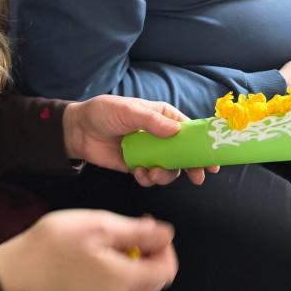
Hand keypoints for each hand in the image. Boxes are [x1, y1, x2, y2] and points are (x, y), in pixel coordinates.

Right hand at [0, 209, 177, 290]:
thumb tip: (167, 234)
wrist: (18, 271)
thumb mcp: (99, 226)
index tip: (147, 226)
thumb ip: (137, 232)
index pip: (167, 269)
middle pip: (156, 278)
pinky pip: (123, 286)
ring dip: (138, 258)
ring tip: (114, 235)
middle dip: (153, 252)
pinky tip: (102, 249)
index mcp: (126, 281)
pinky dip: (123, 267)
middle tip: (133, 227)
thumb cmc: (56, 243)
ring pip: (140, 282)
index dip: (165, 246)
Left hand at [63, 95, 217, 187]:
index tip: (211, 160)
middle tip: (196, 178)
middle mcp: (159, 135)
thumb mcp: (128, 111)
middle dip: (191, 166)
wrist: (78, 131)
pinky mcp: (137, 166)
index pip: (188, 130)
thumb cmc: (104, 112)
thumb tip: (176, 131)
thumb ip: (152, 121)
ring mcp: (149, 152)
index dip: (202, 144)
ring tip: (152, 174)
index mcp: (162, 117)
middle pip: (184, 153)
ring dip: (165, 175)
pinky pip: (150, 177)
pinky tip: (138, 173)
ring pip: (169, 168)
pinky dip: (148, 179)